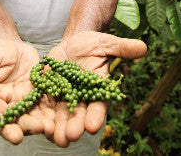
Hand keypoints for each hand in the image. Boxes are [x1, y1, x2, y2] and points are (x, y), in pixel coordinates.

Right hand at [0, 39, 54, 143]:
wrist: (11, 45)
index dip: (7, 128)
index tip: (16, 137)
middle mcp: (11, 104)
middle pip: (20, 120)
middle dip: (30, 126)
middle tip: (41, 128)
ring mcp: (27, 99)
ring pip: (36, 114)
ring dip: (45, 122)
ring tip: (53, 126)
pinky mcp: (40, 91)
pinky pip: (48, 102)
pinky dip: (55, 109)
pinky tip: (63, 113)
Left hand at [47, 31, 146, 146]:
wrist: (72, 42)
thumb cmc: (92, 43)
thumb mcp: (106, 43)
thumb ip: (121, 47)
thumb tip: (142, 47)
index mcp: (97, 89)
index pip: (98, 105)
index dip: (96, 115)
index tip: (93, 126)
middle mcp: (81, 97)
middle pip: (79, 115)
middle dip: (75, 125)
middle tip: (70, 136)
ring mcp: (65, 96)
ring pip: (62, 115)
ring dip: (59, 127)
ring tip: (56, 138)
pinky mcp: (49, 92)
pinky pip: (45, 105)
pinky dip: (42, 115)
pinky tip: (38, 124)